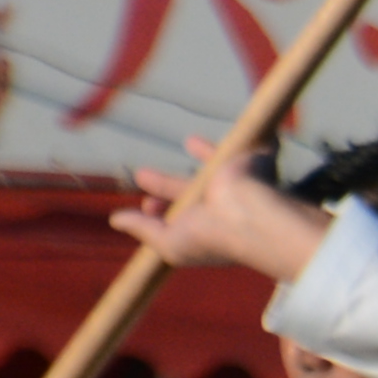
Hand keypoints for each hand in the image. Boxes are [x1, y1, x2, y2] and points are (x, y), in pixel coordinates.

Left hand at [112, 147, 332, 287]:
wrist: (250, 214)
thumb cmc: (211, 236)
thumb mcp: (169, 242)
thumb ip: (143, 230)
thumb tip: (115, 220)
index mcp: (205, 226)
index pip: (178, 217)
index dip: (159, 210)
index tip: (146, 204)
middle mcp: (221, 204)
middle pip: (189, 190)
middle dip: (166, 185)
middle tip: (141, 175)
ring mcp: (238, 183)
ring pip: (216, 165)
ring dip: (205, 154)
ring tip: (190, 140)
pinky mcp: (253, 161)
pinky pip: (251, 146)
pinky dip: (260, 143)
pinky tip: (262, 134)